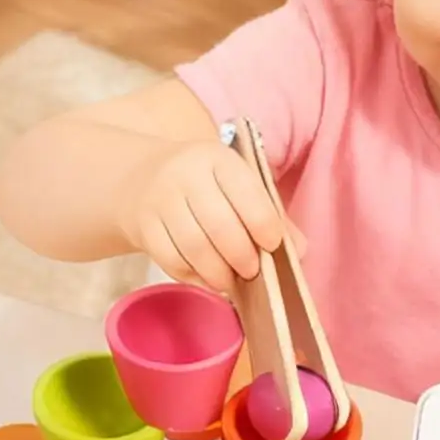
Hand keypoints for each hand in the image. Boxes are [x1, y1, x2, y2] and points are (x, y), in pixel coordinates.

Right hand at [122, 140, 302, 293]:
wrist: (140, 177)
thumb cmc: (203, 185)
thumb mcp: (235, 184)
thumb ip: (269, 214)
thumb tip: (299, 251)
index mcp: (217, 158)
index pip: (246, 192)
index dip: (264, 224)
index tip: (272, 245)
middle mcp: (185, 174)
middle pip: (220, 225)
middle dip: (242, 256)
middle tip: (252, 272)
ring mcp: (160, 200)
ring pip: (194, 247)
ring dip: (218, 272)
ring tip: (231, 281)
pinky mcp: (143, 226)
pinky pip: (171, 260)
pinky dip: (193, 276)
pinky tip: (206, 278)